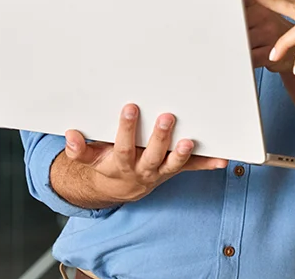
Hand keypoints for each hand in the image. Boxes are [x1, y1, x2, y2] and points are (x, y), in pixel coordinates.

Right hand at [62, 104, 226, 204]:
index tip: (130, 107)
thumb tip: (70, 136)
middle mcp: (142, 169)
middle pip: (152, 155)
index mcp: (120, 163)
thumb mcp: (88, 159)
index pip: (123, 146)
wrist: (119, 187)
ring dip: (183, 154)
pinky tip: (223, 159)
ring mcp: (161, 171)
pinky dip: (208, 164)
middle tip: (167, 117)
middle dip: (159, 137)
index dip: (126, 128)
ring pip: (173, 164)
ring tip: (190, 141)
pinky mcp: (174, 170)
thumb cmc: (106, 164)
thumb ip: (79, 149)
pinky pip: (192, 168)